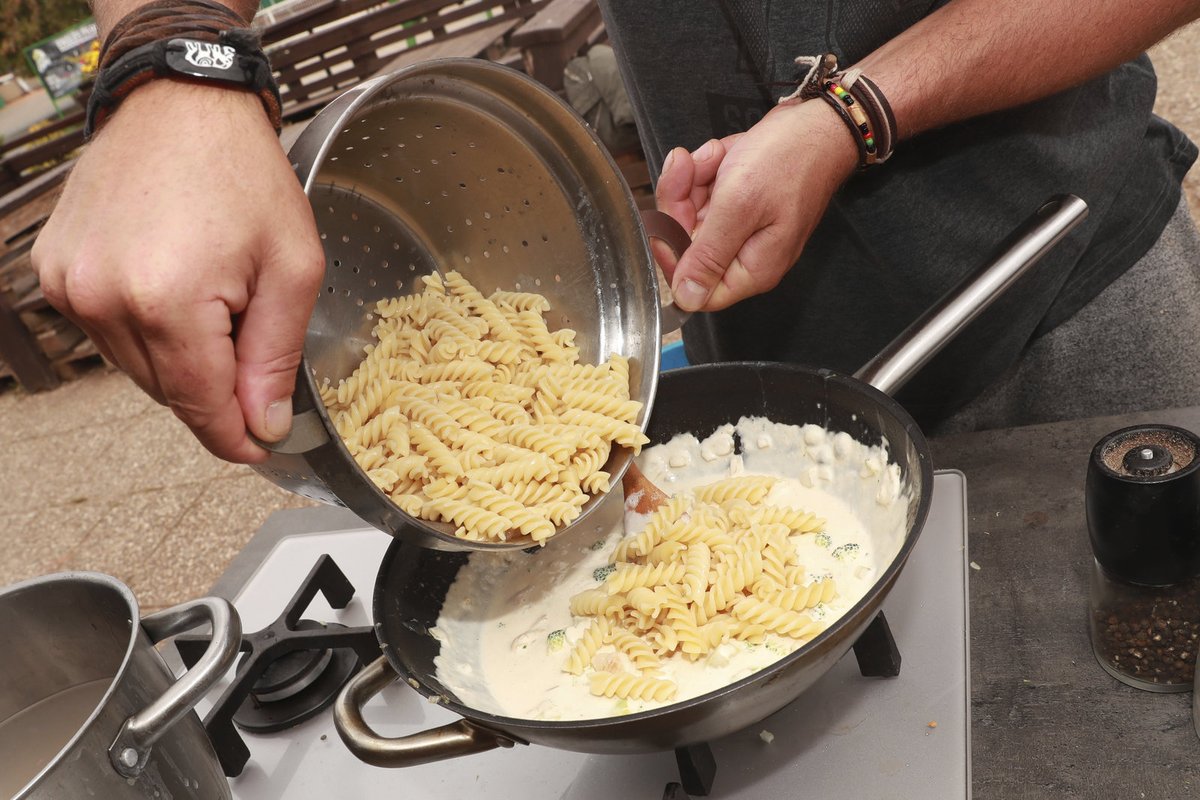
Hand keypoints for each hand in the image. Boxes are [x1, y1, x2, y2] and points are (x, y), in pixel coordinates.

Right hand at [33, 81, 325, 462]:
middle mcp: (104, 299)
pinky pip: (108, 333)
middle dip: (217, 389)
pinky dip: (145, 330)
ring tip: (214, 299)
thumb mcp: (292, 268)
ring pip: (136, 369)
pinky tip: (174, 288)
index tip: (262, 444)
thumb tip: (264, 425)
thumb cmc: (244, 174)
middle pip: (168, 393)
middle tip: (254, 352)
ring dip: (180, 359)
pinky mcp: (54, 272)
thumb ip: (275, 356)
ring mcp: (69, 286)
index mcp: (167, 302)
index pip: (201, 406)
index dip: (236, 436)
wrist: (181, 105)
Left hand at [653, 99, 859, 311]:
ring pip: (692, 215)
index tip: (664, 221)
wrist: (819, 122)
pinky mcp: (740, 206)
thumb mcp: (740, 206)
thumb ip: (709, 255)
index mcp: (752, 269)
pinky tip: (724, 153)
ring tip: (717, 155)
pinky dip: (707, 170)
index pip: (695, 289)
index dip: (672, 257)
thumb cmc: (788, 160)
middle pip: (688, 247)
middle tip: (688, 167)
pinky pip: (706, 196)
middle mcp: (746, 256)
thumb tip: (686, 299)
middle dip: (681, 203)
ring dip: (694, 179)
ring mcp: (742, 229)